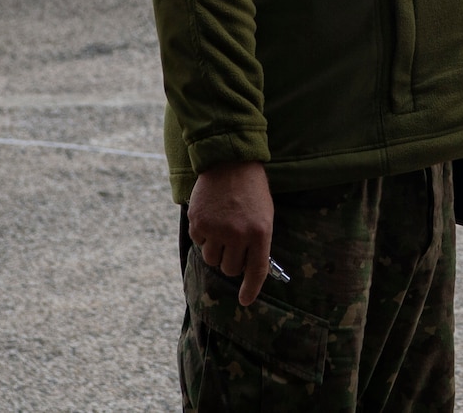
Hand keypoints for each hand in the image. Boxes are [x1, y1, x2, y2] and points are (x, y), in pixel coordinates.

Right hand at [188, 162, 274, 305]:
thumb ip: (258, 241)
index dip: (250, 289)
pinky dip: (203, 235)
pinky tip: (211, 216)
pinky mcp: (198, 223)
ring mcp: (217, 230)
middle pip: (230, 269)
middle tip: (233, 242)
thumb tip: (250, 270)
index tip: (245, 301)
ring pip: (212, 259)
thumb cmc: (252, 190)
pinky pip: (199, 243)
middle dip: (231, 260)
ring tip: (222, 227)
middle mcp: (238, 235)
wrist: (230, 162)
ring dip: (216, 249)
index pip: (256, 271)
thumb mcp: (265, 215)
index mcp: (260, 233)